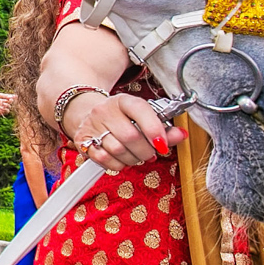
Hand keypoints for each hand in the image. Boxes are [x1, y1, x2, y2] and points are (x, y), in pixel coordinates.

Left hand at [0, 92, 12, 123]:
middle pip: (9, 102)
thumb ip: (3, 96)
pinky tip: (2, 107)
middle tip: (10, 100)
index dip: (12, 96)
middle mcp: (0, 103)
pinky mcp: (0, 112)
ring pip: (9, 106)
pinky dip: (6, 109)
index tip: (16, 96)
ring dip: (8, 105)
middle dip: (10, 100)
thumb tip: (10, 96)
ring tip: (3, 104)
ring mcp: (0, 108)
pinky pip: (7, 111)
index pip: (7, 97)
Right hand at [63, 92, 183, 171]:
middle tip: (150, 152)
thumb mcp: (141, 117)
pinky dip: (118, 164)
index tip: (163, 144)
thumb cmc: (121, 118)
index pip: (140, 110)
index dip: (154, 129)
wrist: (88, 115)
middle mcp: (104, 110)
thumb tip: (181, 135)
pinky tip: (122, 158)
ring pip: (118, 150)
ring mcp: (92, 125)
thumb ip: (163, 128)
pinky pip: (105, 159)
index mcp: (122, 100)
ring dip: (133, 159)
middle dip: (146, 150)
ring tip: (136, 155)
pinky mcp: (83, 141)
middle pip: (130, 136)